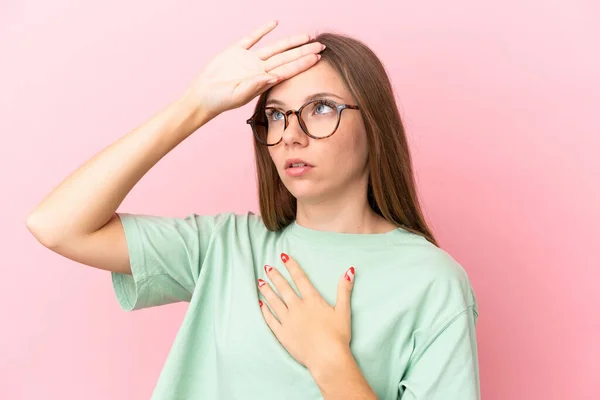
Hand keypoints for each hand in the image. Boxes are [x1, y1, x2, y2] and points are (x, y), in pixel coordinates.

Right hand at [182, 20, 323, 119]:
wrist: (202, 96)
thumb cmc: (220, 100)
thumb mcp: (239, 94)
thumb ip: (256, 85)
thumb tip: (275, 78)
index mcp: (262, 80)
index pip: (288, 69)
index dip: (302, 63)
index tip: (317, 58)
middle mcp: (259, 69)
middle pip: (286, 57)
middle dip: (303, 51)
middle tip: (320, 46)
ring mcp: (248, 60)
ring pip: (274, 48)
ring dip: (290, 42)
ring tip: (306, 36)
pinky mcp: (235, 51)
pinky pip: (252, 38)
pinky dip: (263, 30)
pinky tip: (274, 23)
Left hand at [258, 252, 355, 371]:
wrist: (326, 358)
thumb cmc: (337, 335)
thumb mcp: (344, 310)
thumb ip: (344, 289)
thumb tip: (349, 270)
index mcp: (312, 300)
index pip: (300, 278)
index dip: (292, 266)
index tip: (283, 256)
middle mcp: (297, 307)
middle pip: (284, 288)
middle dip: (275, 276)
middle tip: (267, 267)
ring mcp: (288, 321)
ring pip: (274, 302)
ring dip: (267, 290)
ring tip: (260, 282)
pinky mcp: (283, 334)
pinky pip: (271, 320)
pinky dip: (265, 311)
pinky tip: (261, 304)